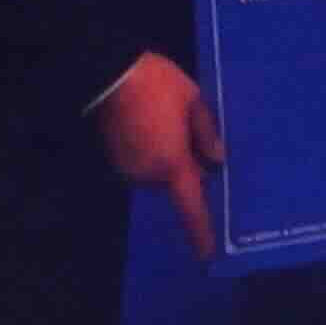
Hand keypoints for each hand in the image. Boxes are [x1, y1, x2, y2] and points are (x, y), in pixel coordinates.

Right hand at [99, 52, 226, 259]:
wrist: (109, 69)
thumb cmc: (156, 84)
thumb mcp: (193, 101)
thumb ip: (206, 134)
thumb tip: (216, 161)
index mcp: (172, 165)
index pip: (191, 208)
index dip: (200, 233)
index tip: (207, 255)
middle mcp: (148, 175)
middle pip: (174, 183)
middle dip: (183, 166)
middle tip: (186, 133)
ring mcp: (127, 166)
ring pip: (156, 171)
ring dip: (164, 155)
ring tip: (164, 119)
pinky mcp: (113, 155)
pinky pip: (140, 161)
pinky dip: (148, 149)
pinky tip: (148, 122)